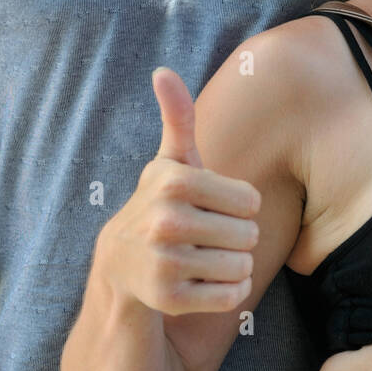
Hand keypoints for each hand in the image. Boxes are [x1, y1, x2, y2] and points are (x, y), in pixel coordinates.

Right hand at [97, 67, 260, 315]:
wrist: (120, 266)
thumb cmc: (161, 205)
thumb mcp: (170, 162)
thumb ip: (177, 118)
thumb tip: (163, 71)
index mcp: (174, 180)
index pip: (251, 200)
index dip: (239, 206)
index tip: (211, 207)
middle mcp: (165, 220)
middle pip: (250, 234)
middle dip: (237, 238)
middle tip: (207, 236)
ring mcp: (164, 262)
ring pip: (243, 266)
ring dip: (234, 266)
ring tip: (204, 258)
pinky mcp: (169, 299)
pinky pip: (232, 297)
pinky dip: (228, 292)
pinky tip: (203, 282)